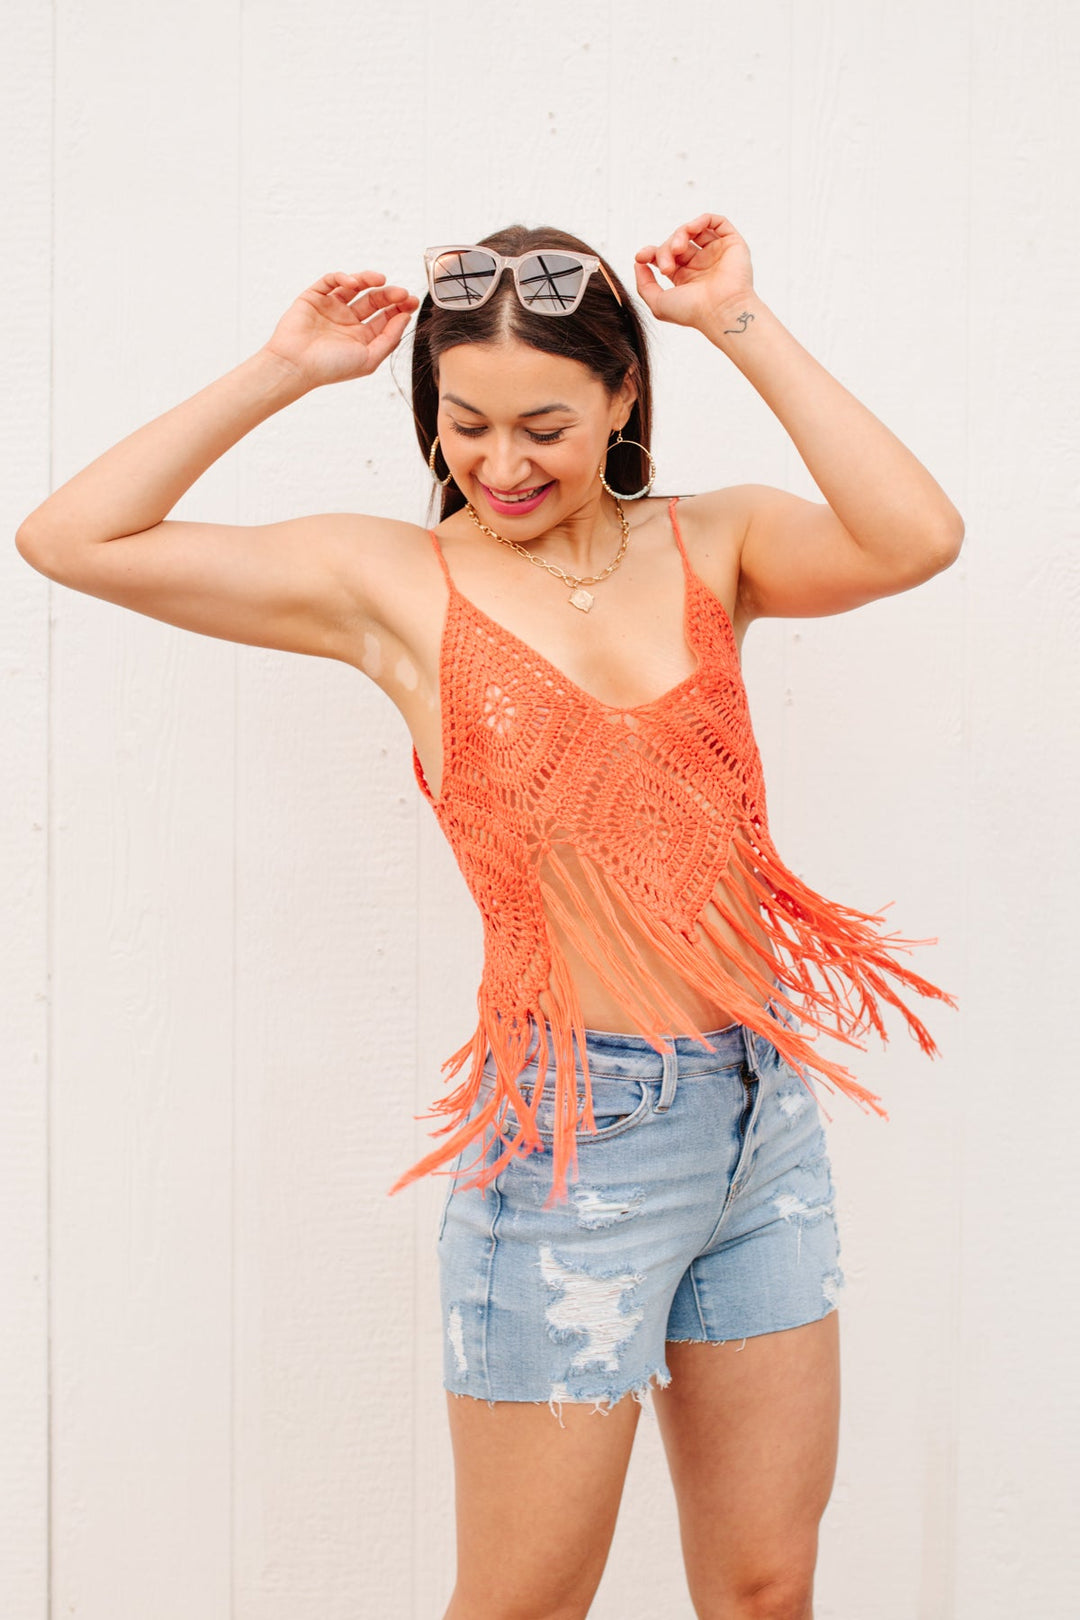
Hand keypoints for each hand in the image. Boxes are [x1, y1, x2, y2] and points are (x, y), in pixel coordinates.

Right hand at [260, 270, 418, 388]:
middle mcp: (347, 322)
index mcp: (361, 338)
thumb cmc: (331, 368)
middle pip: (374, 300)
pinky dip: (343, 277)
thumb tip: (405, 317)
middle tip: (401, 292)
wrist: (296, 366)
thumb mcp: (369, 359)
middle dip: (389, 294)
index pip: (385, 317)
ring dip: (369, 280)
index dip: (399, 308)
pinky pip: (331, 281)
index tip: (411, 302)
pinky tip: (354, 283)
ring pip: (355, 287)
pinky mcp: (314, 297)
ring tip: (381, 280)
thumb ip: (389, 339)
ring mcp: (331, 308)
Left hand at [633, 215, 754, 329]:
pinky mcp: (732, 245)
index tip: (641, 257)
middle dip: (665, 249)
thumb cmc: (692, 312)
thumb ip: (644, 285)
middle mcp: (701, 265)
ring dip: (680, 234)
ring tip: (677, 249)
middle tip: (666, 266)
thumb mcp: (658, 304)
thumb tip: (639, 263)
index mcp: (686, 278)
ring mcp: (716, 254)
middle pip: (676, 242)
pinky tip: (692, 229)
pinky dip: (702, 220)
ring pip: (694, 230)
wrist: (720, 311)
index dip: (651, 252)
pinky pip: (717, 222)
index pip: (666, 255)